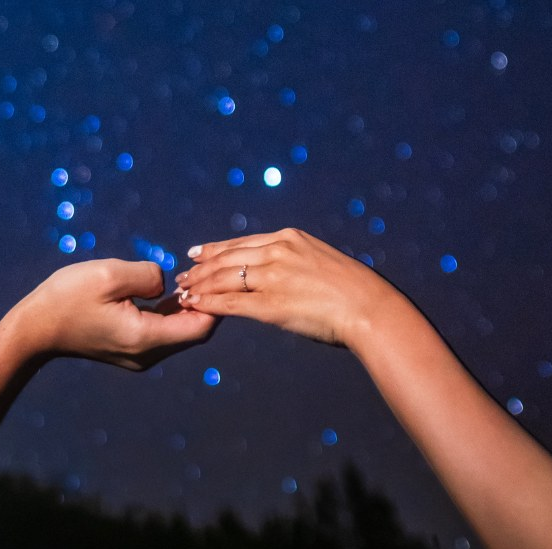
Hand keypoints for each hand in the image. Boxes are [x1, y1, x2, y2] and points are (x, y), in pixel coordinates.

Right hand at [12, 259, 216, 369]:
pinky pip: (164, 333)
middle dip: (202, 302)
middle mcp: (148, 354)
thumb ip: (148, 274)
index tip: (208, 275)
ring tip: (186, 279)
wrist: (34, 328)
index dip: (212, 299)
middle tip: (199, 272)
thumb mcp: (109, 273)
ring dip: (187, 308)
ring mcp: (140, 356)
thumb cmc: (67, 297)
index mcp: (146, 338)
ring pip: (181, 333)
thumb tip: (168, 283)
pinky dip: (171, 314)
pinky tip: (169, 293)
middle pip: (195, 331)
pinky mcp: (132, 351)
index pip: (202, 326)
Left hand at [176, 228, 399, 347]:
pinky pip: (229, 302)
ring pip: (223, 278)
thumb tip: (280, 271)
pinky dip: (208, 303)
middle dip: (200, 268)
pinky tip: (194, 305)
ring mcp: (272, 277)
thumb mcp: (321, 260)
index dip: (215, 249)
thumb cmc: (353, 291)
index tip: (197, 253)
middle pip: (226, 258)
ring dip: (198, 286)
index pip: (242, 242)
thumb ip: (295, 261)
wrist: (369, 308)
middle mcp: (277, 251)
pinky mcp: (270, 304)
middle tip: (182, 276)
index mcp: (289, 238)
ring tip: (182, 293)